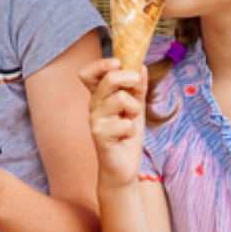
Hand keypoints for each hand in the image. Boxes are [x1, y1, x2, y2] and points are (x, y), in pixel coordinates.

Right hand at [78, 56, 147, 190]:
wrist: (123, 168)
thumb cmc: (126, 137)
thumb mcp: (136, 109)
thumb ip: (138, 89)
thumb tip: (142, 67)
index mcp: (99, 96)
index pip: (88, 73)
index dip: (101, 63)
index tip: (118, 63)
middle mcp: (93, 105)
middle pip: (109, 78)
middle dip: (130, 79)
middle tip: (137, 89)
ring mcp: (94, 120)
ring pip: (121, 98)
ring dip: (134, 108)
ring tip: (131, 120)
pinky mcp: (99, 135)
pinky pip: (125, 123)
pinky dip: (132, 129)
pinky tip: (126, 137)